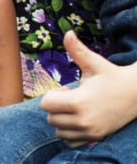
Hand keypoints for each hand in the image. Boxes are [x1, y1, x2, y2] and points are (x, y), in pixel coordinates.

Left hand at [41, 31, 136, 145]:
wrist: (135, 94)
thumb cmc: (111, 76)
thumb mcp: (94, 63)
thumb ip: (77, 50)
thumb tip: (67, 33)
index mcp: (79, 102)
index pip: (46, 104)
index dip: (53, 95)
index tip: (67, 90)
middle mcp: (83, 120)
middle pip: (50, 118)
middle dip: (56, 107)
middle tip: (73, 98)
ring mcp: (91, 132)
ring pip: (58, 131)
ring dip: (62, 120)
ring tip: (76, 109)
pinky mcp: (96, 138)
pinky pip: (70, 141)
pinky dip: (69, 133)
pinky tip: (79, 120)